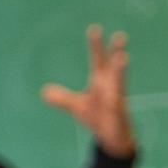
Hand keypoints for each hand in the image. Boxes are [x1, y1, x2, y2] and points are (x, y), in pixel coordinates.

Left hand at [41, 25, 134, 157]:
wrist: (112, 139)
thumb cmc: (98, 118)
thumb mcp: (76, 107)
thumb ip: (62, 99)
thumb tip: (44, 92)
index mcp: (101, 82)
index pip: (98, 59)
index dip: (96, 45)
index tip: (94, 28)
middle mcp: (111, 87)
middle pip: (114, 66)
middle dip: (116, 51)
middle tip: (120, 36)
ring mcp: (117, 100)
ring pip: (119, 83)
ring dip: (120, 71)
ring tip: (123, 58)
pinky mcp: (118, 115)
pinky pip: (116, 108)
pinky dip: (115, 104)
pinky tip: (114, 101)